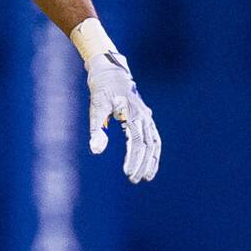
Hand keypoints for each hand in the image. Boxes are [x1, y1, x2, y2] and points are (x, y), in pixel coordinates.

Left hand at [85, 51, 160, 183]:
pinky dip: (152, 151)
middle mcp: (144, 115)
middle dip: (143, 164)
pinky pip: (153, 136)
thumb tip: (96, 151)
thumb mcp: (95, 107)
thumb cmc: (101, 89)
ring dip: (151, 160)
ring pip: (154, 142)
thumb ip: (96, 129)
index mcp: (133, 114)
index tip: (128, 174)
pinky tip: (149, 162)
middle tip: (134, 180)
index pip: (137, 142)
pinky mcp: (144, 116)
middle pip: (148, 145)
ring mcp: (146, 116)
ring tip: (146, 177)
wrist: (109, 70)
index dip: (134, 159)